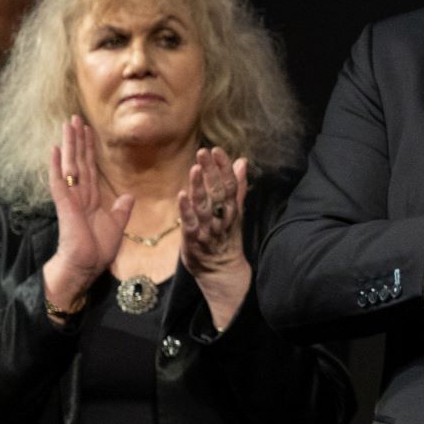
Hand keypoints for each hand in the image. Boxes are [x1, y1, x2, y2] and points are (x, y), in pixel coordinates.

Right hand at [40, 116, 134, 312]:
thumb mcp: (116, 226)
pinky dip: (56, 165)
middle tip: (75, 118)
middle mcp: (79, 194)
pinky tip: (54, 149)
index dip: (89, 148)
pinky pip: (59, 182)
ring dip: (69, 144)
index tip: (89, 130)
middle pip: (79, 161)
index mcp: (91, 198)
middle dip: (78, 139)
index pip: (90, 167)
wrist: (85, 267)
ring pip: (70, 165)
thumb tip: (128, 196)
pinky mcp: (65, 205)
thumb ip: (121, 210)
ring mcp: (70, 198)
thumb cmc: (97, 250)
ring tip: (67, 124)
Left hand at [179, 148, 251, 330]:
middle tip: (203, 152)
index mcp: (232, 210)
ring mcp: (209, 230)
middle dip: (211, 172)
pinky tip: (181, 196)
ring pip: (205, 207)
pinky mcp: (195, 242)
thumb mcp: (234, 212)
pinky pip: (192, 225)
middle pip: (219, 193)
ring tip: (194, 169)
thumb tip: (242, 162)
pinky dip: (187, 211)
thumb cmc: (226, 239)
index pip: (231, 185)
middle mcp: (222, 218)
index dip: (224, 167)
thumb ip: (237, 187)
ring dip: (199, 187)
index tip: (217, 150)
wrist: (223, 273)